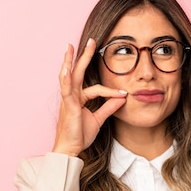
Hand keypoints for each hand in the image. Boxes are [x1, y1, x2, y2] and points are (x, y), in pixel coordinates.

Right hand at [52, 38, 126, 156]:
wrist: (71, 149)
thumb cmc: (79, 135)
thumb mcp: (98, 119)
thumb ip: (108, 107)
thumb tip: (121, 99)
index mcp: (78, 98)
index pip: (96, 89)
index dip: (111, 91)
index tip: (124, 94)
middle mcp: (72, 96)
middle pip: (78, 72)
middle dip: (84, 56)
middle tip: (91, 41)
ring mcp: (68, 100)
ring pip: (69, 76)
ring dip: (70, 61)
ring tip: (70, 47)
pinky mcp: (67, 106)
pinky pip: (67, 90)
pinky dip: (66, 79)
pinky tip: (66, 69)